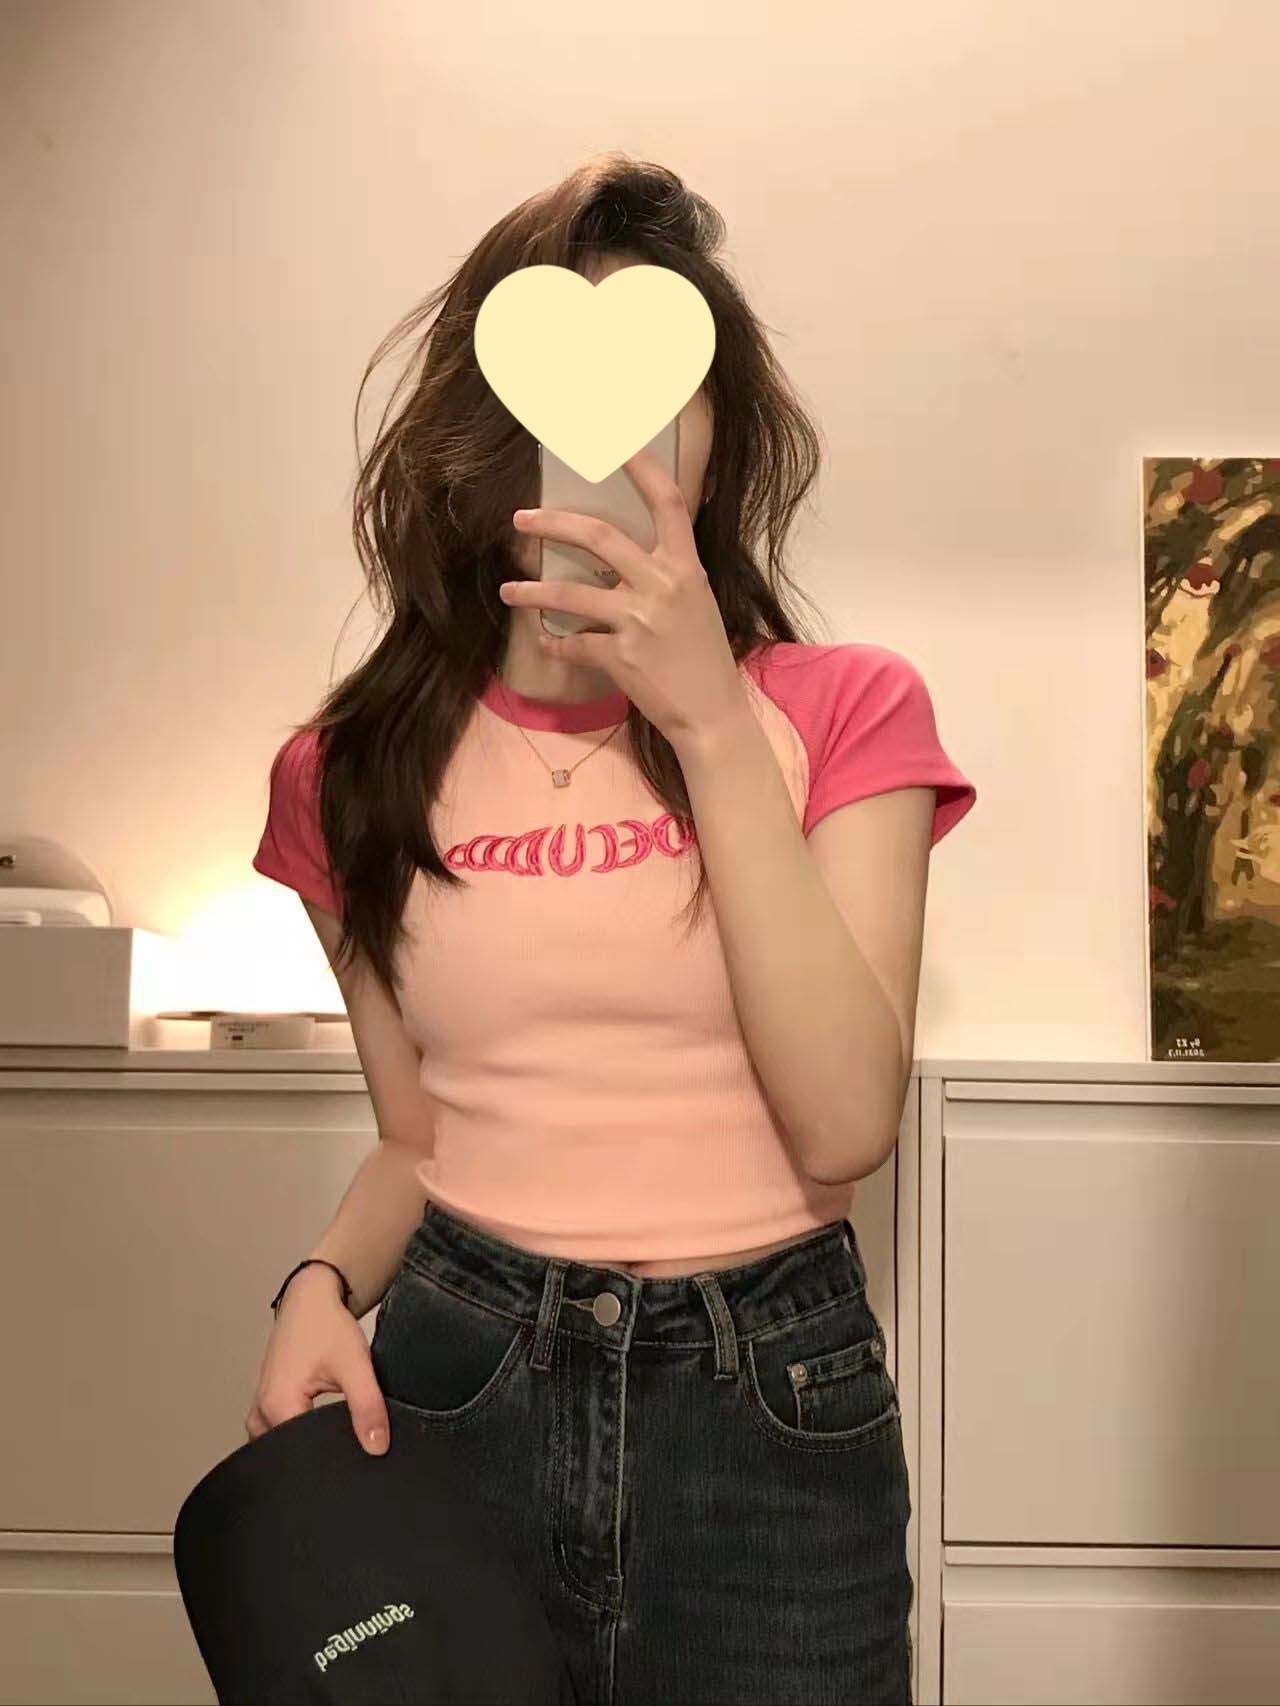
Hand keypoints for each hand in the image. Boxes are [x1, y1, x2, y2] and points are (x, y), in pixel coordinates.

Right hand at [245, 1264, 390, 1455]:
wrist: (311, 1299)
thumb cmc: (327, 1326)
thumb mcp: (355, 1365)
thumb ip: (367, 1407)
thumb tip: (377, 1448)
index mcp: (277, 1406)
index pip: (302, 1457)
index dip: (331, 1459)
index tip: (353, 1455)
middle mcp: (260, 1414)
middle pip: (290, 1454)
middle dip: (319, 1455)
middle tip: (348, 1442)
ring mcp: (259, 1411)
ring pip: (284, 1448)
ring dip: (309, 1445)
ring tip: (337, 1433)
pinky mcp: (265, 1406)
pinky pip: (280, 1435)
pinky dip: (301, 1435)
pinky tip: (324, 1428)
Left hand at [497, 445, 749, 749]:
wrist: (712, 715)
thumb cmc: (703, 659)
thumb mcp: (696, 603)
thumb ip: (663, 575)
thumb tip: (616, 558)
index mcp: (686, 567)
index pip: (666, 502)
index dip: (640, 467)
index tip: (614, 440)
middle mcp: (662, 586)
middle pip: (598, 536)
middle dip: (552, 523)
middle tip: (521, 518)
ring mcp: (639, 621)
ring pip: (569, 594)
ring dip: (532, 592)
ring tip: (509, 591)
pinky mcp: (620, 657)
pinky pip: (572, 644)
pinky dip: (554, 644)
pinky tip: (547, 643)